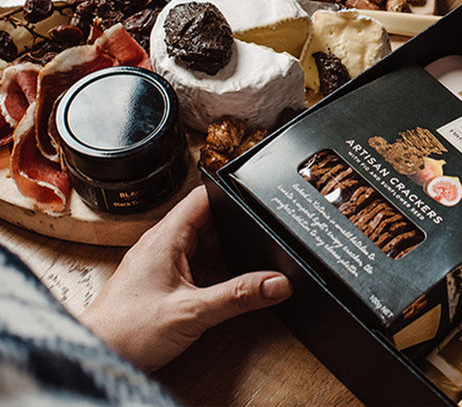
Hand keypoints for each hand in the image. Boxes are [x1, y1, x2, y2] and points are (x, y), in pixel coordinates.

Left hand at [80, 185, 291, 371]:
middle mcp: (161, 243)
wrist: (95, 356)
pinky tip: (217, 293)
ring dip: (221, 257)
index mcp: (166, 236)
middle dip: (233, 233)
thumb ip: (239, 296)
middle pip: (208, 220)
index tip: (256, 200)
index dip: (231, 193)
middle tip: (254, 247)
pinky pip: (193, 266)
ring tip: (236, 273)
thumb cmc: (126, 332)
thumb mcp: (194, 312)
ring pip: (202, 245)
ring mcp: (159, 261)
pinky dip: (210, 276)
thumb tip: (278, 282)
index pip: (203, 196)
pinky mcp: (159, 280)